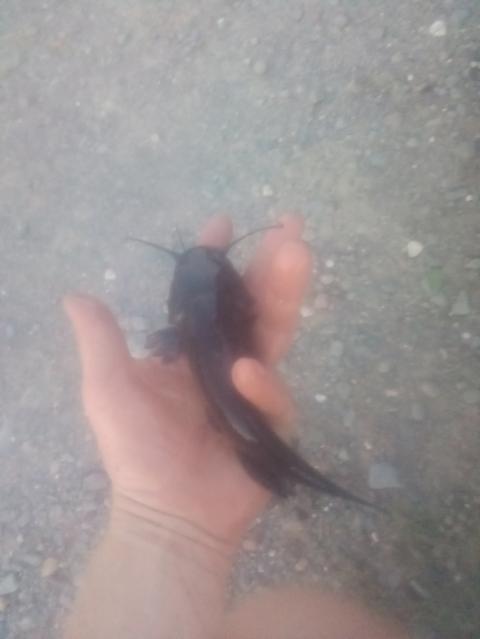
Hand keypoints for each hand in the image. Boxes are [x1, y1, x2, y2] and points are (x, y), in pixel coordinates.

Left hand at [64, 215, 311, 547]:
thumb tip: (75, 295)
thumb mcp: (108, 390)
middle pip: (253, 305)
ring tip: (296, 255)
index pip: (206, 296)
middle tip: (291, 227)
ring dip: (286, 294)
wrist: (168, 514)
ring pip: (277, 333)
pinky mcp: (274, 421)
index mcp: (190, 350)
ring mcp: (254, 388)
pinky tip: (246, 375)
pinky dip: (263, 383)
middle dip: (272, 265)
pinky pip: (274, 394)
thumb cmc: (137, 451)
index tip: (222, 224)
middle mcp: (226, 360)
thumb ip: (100, 342)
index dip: (215, 260)